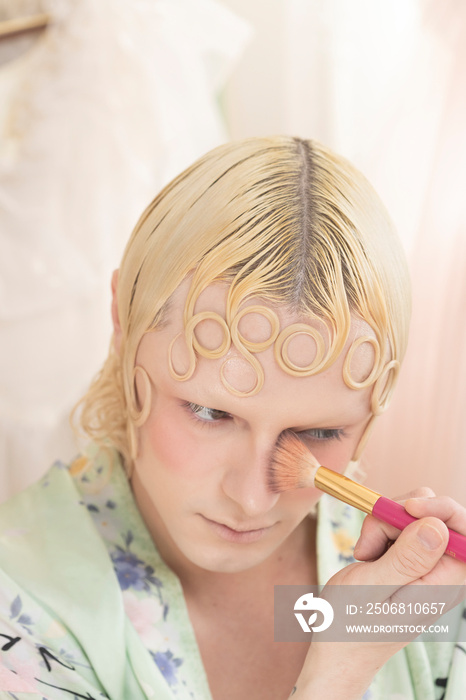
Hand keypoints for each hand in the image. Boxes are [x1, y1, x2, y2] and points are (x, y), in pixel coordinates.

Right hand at [291, 488, 465, 699]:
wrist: (337, 644)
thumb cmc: (352, 623)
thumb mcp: (374, 587)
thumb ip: (408, 558)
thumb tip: (437, 527)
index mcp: (444, 582)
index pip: (464, 530)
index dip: (441, 509)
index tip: (406, 507)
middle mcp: (440, 571)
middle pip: (434, 515)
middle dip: (398, 515)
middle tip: (370, 540)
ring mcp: (424, 564)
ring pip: (412, 516)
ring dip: (383, 524)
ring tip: (364, 553)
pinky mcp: (408, 559)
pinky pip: (398, 527)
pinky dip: (377, 531)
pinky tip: (365, 555)